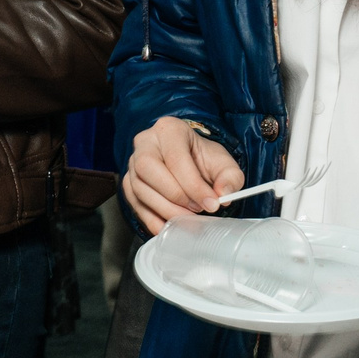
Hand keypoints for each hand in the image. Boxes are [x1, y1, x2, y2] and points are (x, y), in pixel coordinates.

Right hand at [123, 116, 243, 232]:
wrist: (188, 160)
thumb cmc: (202, 159)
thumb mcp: (223, 163)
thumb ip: (230, 177)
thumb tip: (224, 195)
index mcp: (169, 129)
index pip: (176, 158)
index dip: (194, 185)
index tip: (212, 204)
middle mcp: (145, 142)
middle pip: (148, 168)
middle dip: (175, 195)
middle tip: (197, 209)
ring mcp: (132, 163)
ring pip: (139, 188)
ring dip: (165, 209)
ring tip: (188, 219)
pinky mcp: (128, 183)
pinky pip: (134, 204)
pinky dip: (152, 220)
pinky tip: (170, 227)